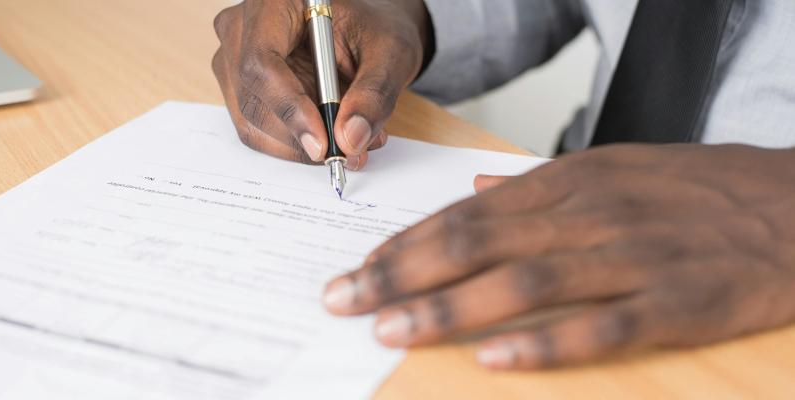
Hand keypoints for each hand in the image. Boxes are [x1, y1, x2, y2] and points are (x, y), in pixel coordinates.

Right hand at [212, 0, 431, 168]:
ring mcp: (235, 61)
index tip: (322, 143)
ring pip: (252, 122)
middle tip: (348, 152)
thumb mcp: (389, 54)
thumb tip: (350, 138)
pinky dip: (294, 144)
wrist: (364, 34)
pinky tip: (330, 136)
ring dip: (299, 145)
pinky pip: (258, 130)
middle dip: (299, 137)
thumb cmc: (372, 32)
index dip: (289, 107)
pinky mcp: (242, 89)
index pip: (262, 62)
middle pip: (252, 98)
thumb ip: (374, 93)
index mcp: (274, 3)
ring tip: (350, 142)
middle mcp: (242, 30)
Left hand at [323, 144, 794, 369]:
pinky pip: (601, 327)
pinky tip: (493, 360)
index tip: (358, 267)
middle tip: (344, 300)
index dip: (406, 242)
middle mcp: (591, 214)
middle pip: (476, 242)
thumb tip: (479, 185)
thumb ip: (541, 183)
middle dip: (401, 273)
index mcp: (571, 181)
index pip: (466, 212)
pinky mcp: (679, 303)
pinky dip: (544, 344)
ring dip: (449, 307)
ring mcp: (633, 258)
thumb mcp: (614, 167)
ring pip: (524, 282)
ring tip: (391, 329)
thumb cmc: (697, 189)